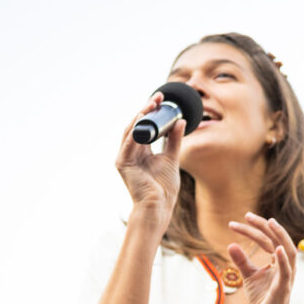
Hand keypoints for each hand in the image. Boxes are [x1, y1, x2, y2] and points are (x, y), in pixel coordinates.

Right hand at [115, 93, 184, 228]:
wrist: (159, 206)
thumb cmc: (164, 187)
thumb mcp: (172, 158)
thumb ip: (175, 140)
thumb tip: (181, 122)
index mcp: (140, 150)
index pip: (144, 126)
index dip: (151, 112)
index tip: (162, 100)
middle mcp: (130, 151)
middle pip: (136, 125)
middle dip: (146, 110)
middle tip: (158, 98)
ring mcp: (124, 157)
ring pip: (131, 131)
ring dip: (140, 116)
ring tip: (151, 105)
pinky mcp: (122, 163)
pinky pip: (128, 143)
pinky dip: (135, 131)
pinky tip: (142, 120)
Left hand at [227, 213, 297, 303]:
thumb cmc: (263, 299)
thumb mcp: (248, 276)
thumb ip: (241, 261)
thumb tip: (230, 244)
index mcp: (278, 261)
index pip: (267, 240)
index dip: (253, 230)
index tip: (236, 223)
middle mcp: (285, 265)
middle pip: (277, 240)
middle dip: (264, 226)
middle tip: (247, 215)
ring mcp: (286, 275)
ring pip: (288, 251)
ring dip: (280, 236)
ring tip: (270, 222)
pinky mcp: (283, 287)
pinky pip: (287, 270)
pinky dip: (284, 259)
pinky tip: (277, 248)